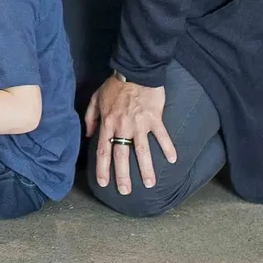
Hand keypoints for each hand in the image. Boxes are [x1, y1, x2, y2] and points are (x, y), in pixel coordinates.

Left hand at [85, 76, 175, 194]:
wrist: (135, 71)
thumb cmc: (115, 85)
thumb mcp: (96, 98)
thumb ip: (90, 117)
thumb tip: (89, 135)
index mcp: (108, 123)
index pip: (103, 150)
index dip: (102, 168)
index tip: (104, 183)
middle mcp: (122, 126)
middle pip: (121, 156)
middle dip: (123, 176)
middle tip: (125, 191)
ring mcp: (139, 124)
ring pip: (142, 151)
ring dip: (146, 168)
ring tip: (149, 184)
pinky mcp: (154, 118)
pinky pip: (162, 135)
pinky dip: (168, 147)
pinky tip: (173, 160)